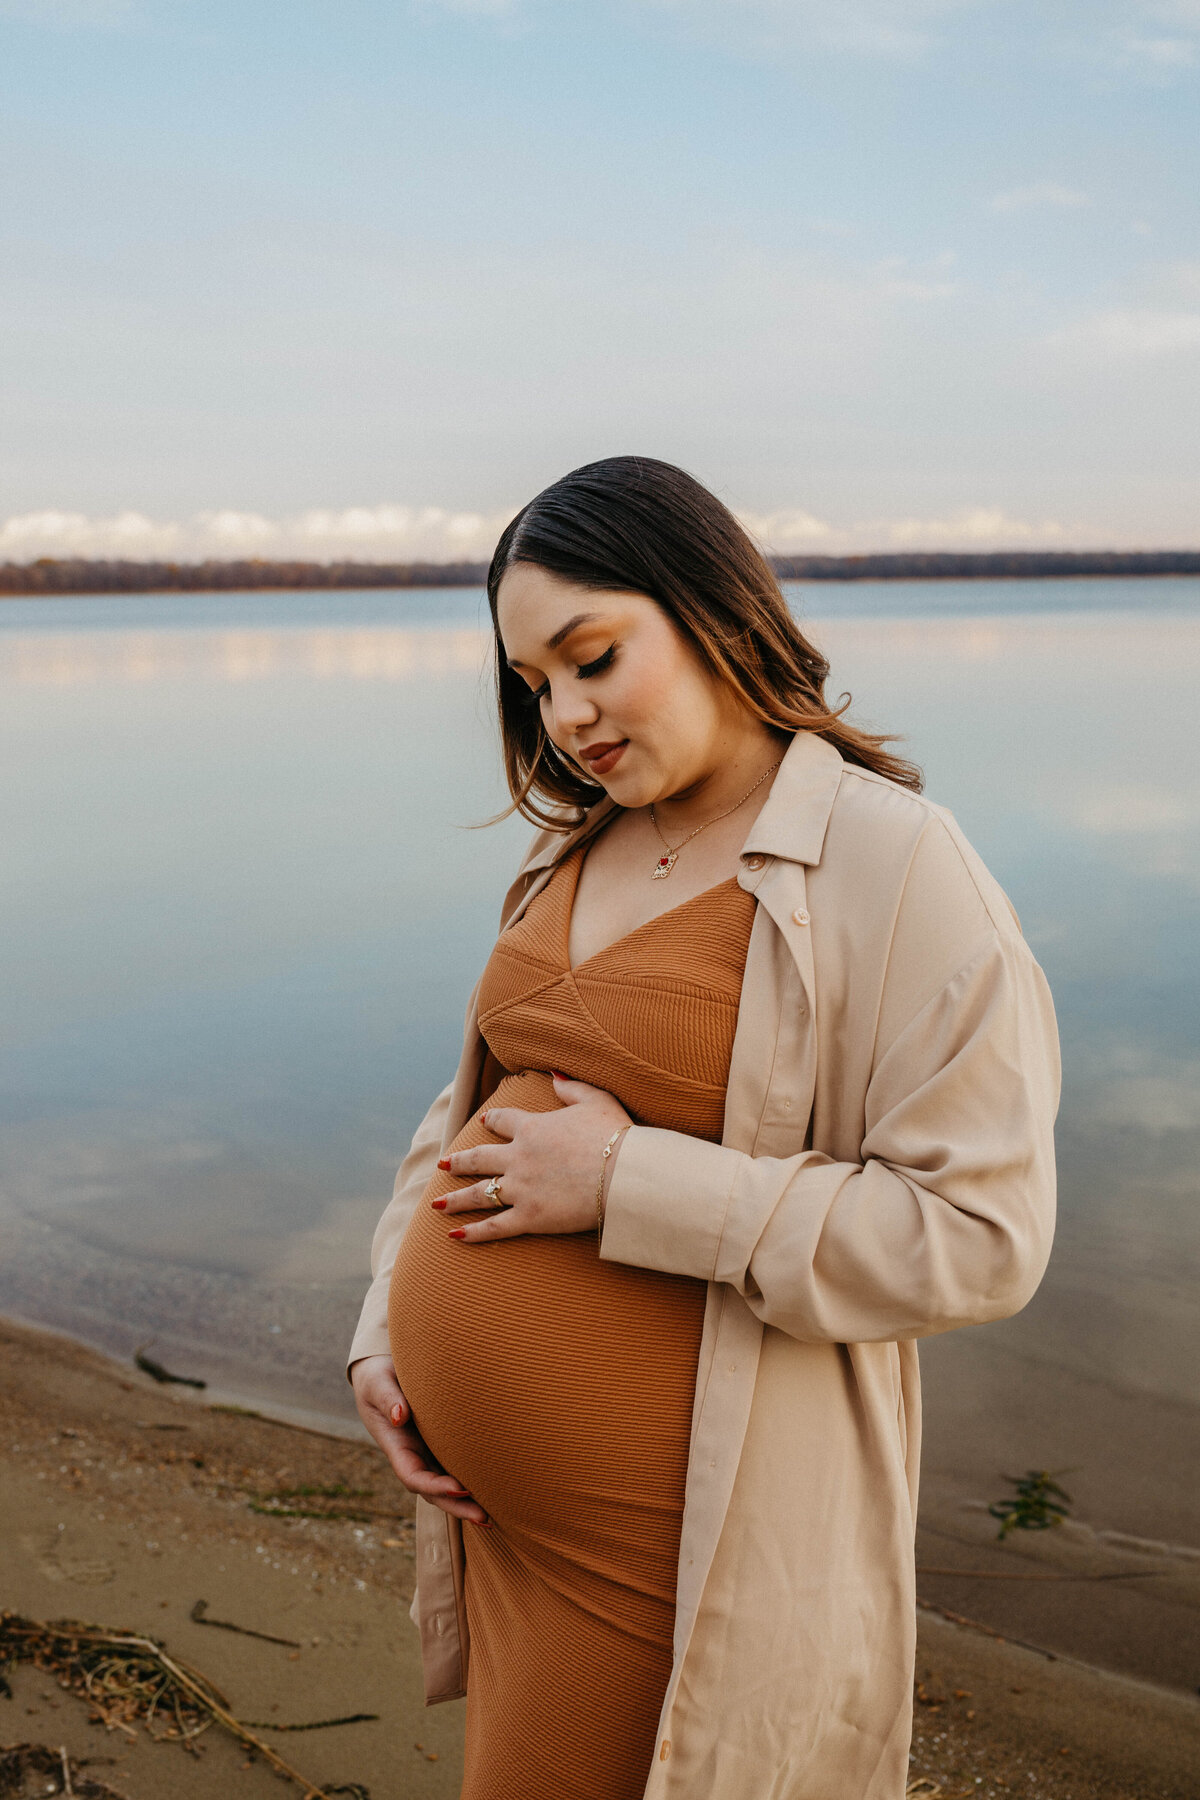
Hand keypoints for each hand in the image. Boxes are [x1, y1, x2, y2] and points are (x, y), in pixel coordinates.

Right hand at [350, 1353, 488, 1525]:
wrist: (381, 1372)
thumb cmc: (378, 1376)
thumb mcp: (377, 1382)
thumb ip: (387, 1397)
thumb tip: (400, 1416)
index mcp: (397, 1445)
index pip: (412, 1475)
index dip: (433, 1486)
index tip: (457, 1488)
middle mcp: (414, 1455)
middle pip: (433, 1492)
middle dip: (456, 1507)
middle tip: (484, 1518)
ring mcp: (428, 1453)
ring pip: (447, 1485)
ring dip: (467, 1502)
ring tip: (494, 1516)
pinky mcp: (443, 1444)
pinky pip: (456, 1468)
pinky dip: (473, 1482)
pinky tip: (495, 1491)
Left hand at [435, 1074, 631, 1243]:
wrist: (623, 1174)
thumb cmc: (615, 1135)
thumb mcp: (596, 1099)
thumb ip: (571, 1088)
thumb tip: (554, 1075)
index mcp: (532, 1128)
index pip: (503, 1120)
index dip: (492, 1120)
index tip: (483, 1122)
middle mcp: (518, 1157)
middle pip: (480, 1158)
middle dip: (460, 1161)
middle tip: (445, 1163)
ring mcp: (520, 1188)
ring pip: (478, 1194)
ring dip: (456, 1199)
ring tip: (437, 1203)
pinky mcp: (530, 1217)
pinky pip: (495, 1227)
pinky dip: (473, 1233)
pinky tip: (455, 1236)